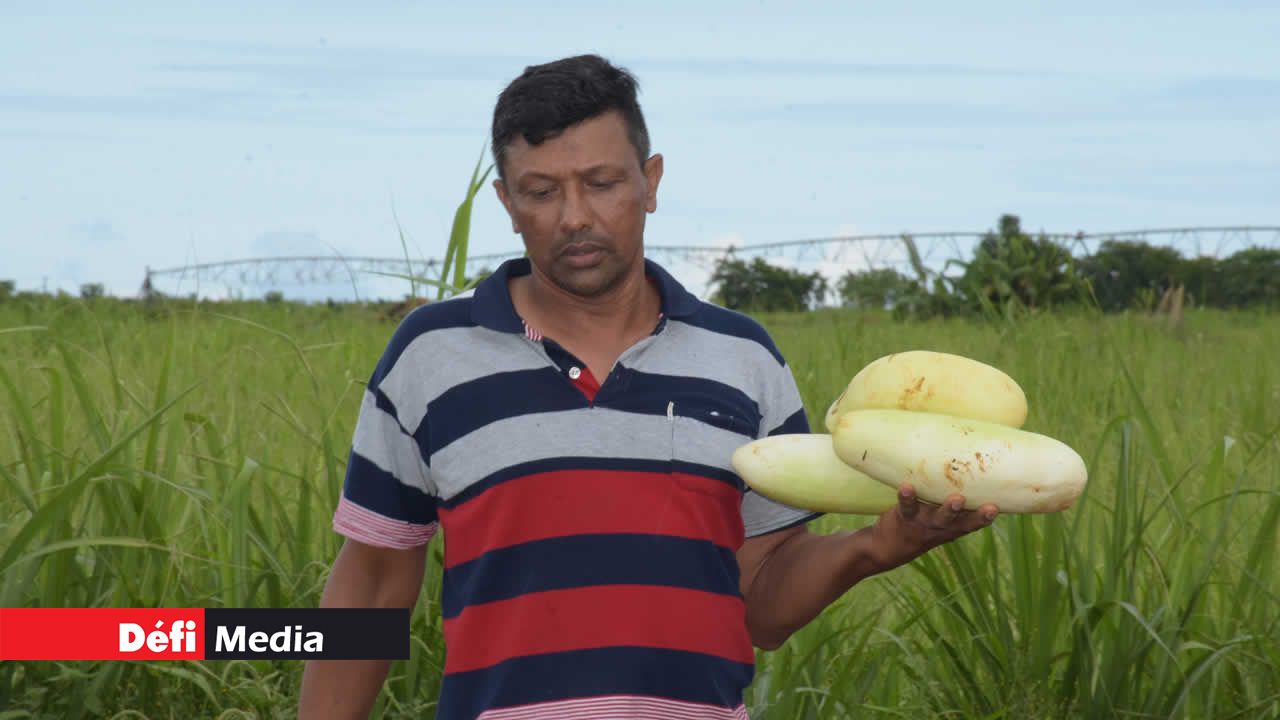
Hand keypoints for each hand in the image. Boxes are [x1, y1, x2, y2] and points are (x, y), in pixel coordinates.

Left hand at [867, 483, 997, 571]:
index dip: (984, 518)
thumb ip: (953, 503)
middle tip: (988, 507)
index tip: (996, 508)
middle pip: (958, 522)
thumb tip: (968, 465)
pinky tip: (906, 487)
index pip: (971, 523)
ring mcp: (923, 522)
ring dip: (948, 509)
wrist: (887, 546)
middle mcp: (940, 526)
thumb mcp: (939, 518)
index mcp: (951, 527)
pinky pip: (907, 506)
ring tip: (956, 499)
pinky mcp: (904, 516)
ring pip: (937, 517)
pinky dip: (907, 496)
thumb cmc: (921, 524)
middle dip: (973, 515)